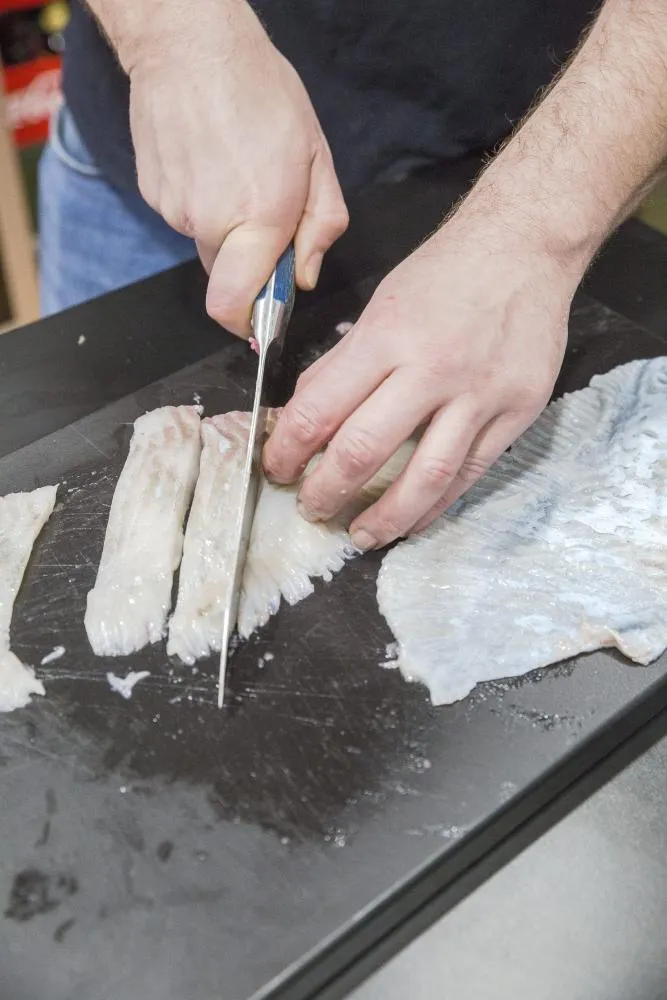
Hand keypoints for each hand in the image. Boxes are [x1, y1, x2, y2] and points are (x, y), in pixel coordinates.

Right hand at [118, 0, 347, 334]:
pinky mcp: (154, 194)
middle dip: (248, 260)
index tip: (261, 319)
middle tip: (265, 211)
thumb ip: (321, 225)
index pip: (236, 305)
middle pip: (228, 275)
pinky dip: (200, 200)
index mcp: (259, 218)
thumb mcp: (316, 155)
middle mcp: (211, 222)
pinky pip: (184, 217)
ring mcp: (175, 209)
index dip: (248, 322)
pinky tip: (210, 160)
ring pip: (206, 243)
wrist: (190, 44)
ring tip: (236, 168)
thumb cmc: (260, 90)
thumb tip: (305, 276)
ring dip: (224, 224)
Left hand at [263, 207, 579, 548]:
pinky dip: (437, 505)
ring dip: (386, 517)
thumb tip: (305, 414)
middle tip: (312, 509)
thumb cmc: (447, 272)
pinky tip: (414, 520)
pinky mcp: (516, 413)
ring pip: (426, 475)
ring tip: (361, 536)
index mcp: (387, 336)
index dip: (288, 450)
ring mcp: (479, 395)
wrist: (526, 247)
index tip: (277, 468)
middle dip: (327, 491)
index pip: (320, 409)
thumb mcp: (381, 302)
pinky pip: (471, 473)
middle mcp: (432, 369)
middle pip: (365, 450)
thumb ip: (345, 362)